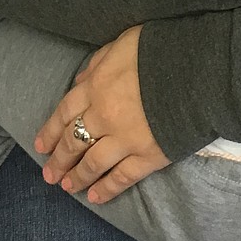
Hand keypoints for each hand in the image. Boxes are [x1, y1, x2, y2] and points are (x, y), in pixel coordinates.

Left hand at [33, 25, 170, 202]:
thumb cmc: (162, 50)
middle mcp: (104, 115)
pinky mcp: (148, 155)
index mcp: (96, 87)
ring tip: (67, 188)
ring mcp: (125, 138)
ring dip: (77, 177)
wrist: (199, 70)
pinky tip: (96, 196)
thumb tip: (81, 81)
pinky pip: (122, 176)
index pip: (65, 113)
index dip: (51, 131)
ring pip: (93, 163)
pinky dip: (107, 188)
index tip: (41, 147)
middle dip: (59, 160)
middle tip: (49, 175)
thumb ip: (98, 63)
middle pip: (74, 142)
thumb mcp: (122, 44)